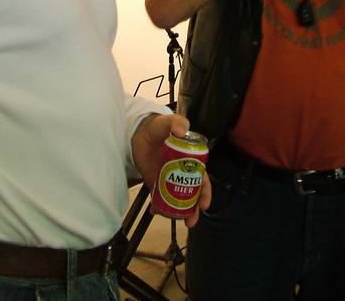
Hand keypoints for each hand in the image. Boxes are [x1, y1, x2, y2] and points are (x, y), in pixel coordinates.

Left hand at [130, 113, 211, 227]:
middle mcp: (182, 172)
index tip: (205, 204)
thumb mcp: (168, 122)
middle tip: (192, 221)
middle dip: (194, 209)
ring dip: (181, 212)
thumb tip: (182, 130)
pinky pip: (160, 198)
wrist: (138, 133)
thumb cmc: (158, 127)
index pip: (202, 179)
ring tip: (180, 221)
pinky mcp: (155, 183)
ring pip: (178, 199)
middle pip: (193, 194)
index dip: (205, 192)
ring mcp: (169, 179)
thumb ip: (176, 123)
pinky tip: (156, 212)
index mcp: (191, 161)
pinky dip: (160, 207)